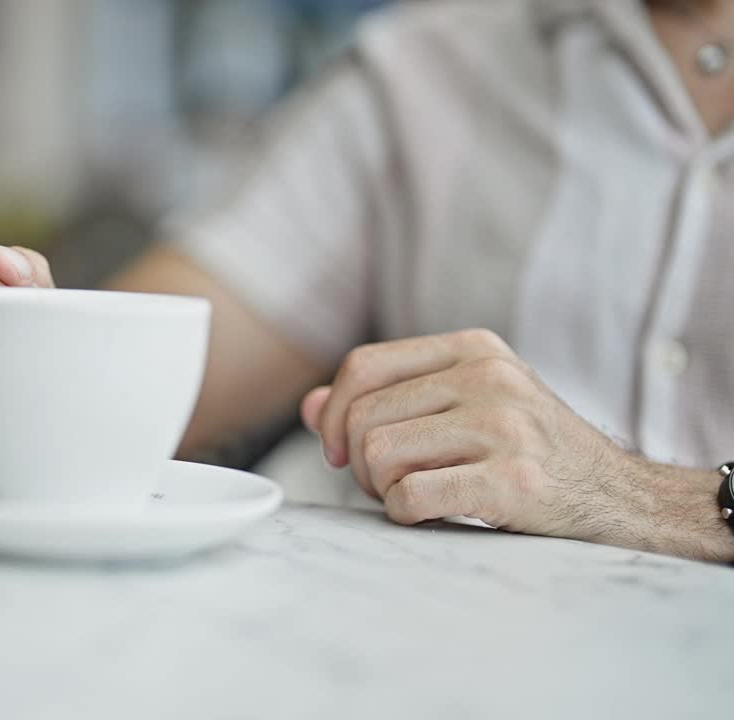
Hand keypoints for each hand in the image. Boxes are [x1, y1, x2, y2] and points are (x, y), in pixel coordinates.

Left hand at [299, 329, 637, 539]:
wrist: (620, 499)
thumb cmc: (530, 453)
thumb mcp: (465, 407)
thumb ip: (389, 400)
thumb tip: (309, 407)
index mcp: (473, 349)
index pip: (363, 365)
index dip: (333, 412)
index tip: (339, 450)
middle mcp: (488, 377)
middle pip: (363, 417)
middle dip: (358, 463)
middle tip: (386, 484)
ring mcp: (504, 426)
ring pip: (378, 455)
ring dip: (382, 490)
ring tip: (417, 496)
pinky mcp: (513, 480)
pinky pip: (409, 496)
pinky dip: (406, 515)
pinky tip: (435, 514)